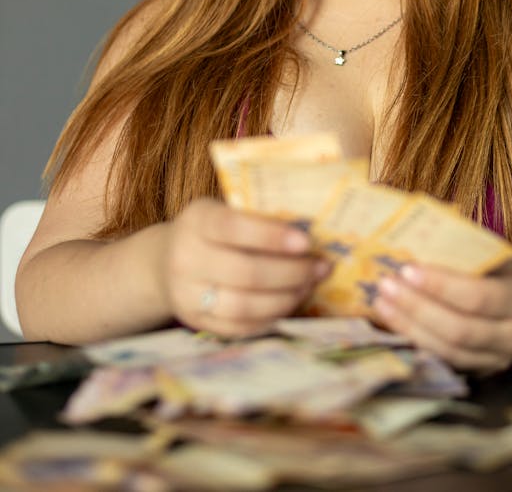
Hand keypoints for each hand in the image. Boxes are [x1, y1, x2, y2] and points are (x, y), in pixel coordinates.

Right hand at [158, 198, 329, 336]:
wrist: (165, 262)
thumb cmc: (211, 231)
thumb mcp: (224, 210)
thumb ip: (256, 217)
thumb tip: (311, 229)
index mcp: (197, 221)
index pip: (233, 227)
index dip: (271, 236)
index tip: (306, 242)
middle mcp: (186, 259)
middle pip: (245, 272)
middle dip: (291, 272)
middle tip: (320, 267)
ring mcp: (188, 295)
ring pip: (244, 305)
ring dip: (286, 298)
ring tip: (309, 285)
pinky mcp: (197, 322)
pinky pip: (240, 327)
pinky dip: (271, 317)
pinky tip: (290, 302)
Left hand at [373, 258, 511, 373]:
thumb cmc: (501, 270)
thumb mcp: (491, 256)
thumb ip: (461, 255)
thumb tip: (409, 243)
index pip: (478, 297)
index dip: (441, 286)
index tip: (407, 270)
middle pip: (460, 330)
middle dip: (418, 308)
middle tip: (386, 286)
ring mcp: (497, 360)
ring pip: (448, 351)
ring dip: (410, 328)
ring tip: (382, 304)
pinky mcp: (480, 374)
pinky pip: (443, 362)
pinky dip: (416, 342)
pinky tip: (394, 324)